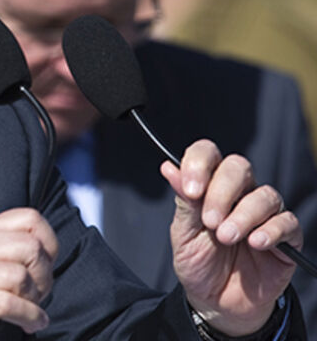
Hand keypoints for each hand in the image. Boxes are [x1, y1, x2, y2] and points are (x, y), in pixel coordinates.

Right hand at [0, 208, 56, 340]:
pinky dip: (29, 317)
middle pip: (29, 246)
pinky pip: (9, 303)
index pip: (28, 218)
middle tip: (37, 295)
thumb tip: (48, 252)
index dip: (48, 243)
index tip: (45, 267)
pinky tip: (29, 324)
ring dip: (35, 300)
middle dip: (44, 275)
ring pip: (20, 275)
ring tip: (29, 311)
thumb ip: (3, 252)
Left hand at [164, 139, 300, 335]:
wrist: (217, 302)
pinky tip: (255, 243)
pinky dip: (271, 230)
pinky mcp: (286, 237)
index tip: (191, 189)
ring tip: (226, 238)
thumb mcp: (184, 235)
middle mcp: (239, 194)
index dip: (199, 163)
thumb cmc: (199, 264)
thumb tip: (168, 167)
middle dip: (222, 192)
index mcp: (210, 186)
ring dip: (243, 215)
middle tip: (209, 221)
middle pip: (239, 167)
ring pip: (264, 195)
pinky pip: (287, 222)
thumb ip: (184, 203)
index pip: (208, 154)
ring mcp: (264, 214)